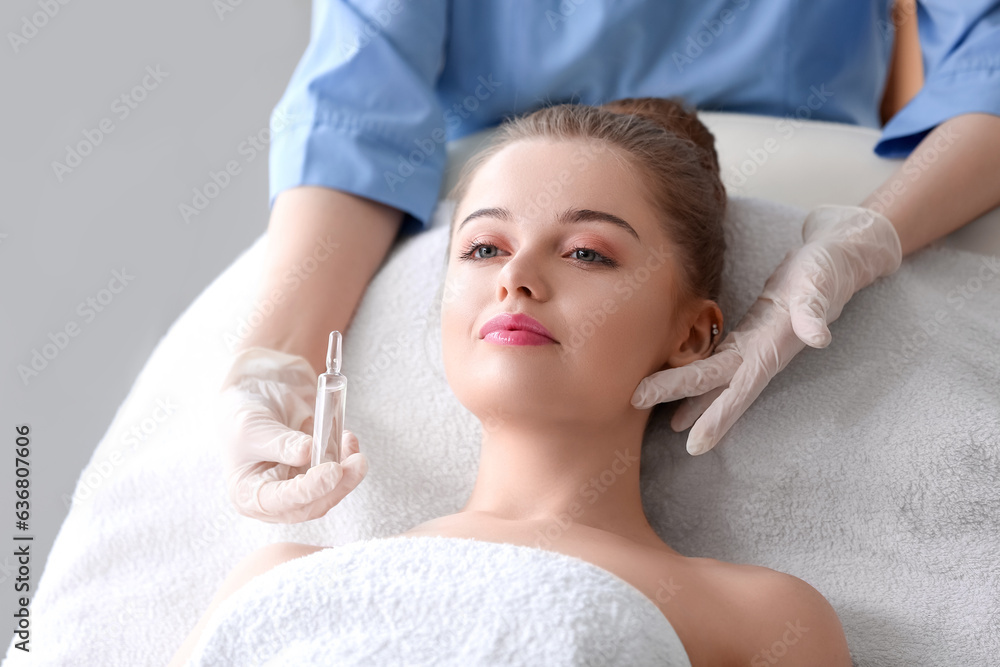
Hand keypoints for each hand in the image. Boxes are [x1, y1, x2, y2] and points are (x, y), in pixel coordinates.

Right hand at [214, 347, 367, 521]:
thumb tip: (307, 453)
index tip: (333, 471)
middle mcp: (274, 499)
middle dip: (338, 485)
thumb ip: (279, 442)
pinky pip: (338, 475)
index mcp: (248, 495)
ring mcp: (298, 487)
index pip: (281, 501)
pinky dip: (347, 458)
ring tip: (351, 443)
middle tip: (357, 462)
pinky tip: (348, 439)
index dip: (310, 489)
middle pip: (312, 504)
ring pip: (330, 492)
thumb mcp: (252, 426)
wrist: (255, 394)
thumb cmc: (242, 414)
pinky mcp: (316, 474)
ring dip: (348, 472)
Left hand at [630, 204, 902, 454]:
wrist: (838, 257)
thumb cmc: (828, 268)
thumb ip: (816, 310)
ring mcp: (753, 344)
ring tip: (659, 417)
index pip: (740, 389)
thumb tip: (817, 337)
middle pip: (714, 383)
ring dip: (687, 396)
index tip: (693, 443)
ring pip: (714, 377)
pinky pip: (718, 359)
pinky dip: (698, 375)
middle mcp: (760, 353)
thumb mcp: (821, 284)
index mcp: (773, 348)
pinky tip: (680, 384)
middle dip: (677, 397)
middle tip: (634, 404)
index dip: (717, 416)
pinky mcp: (748, 331)